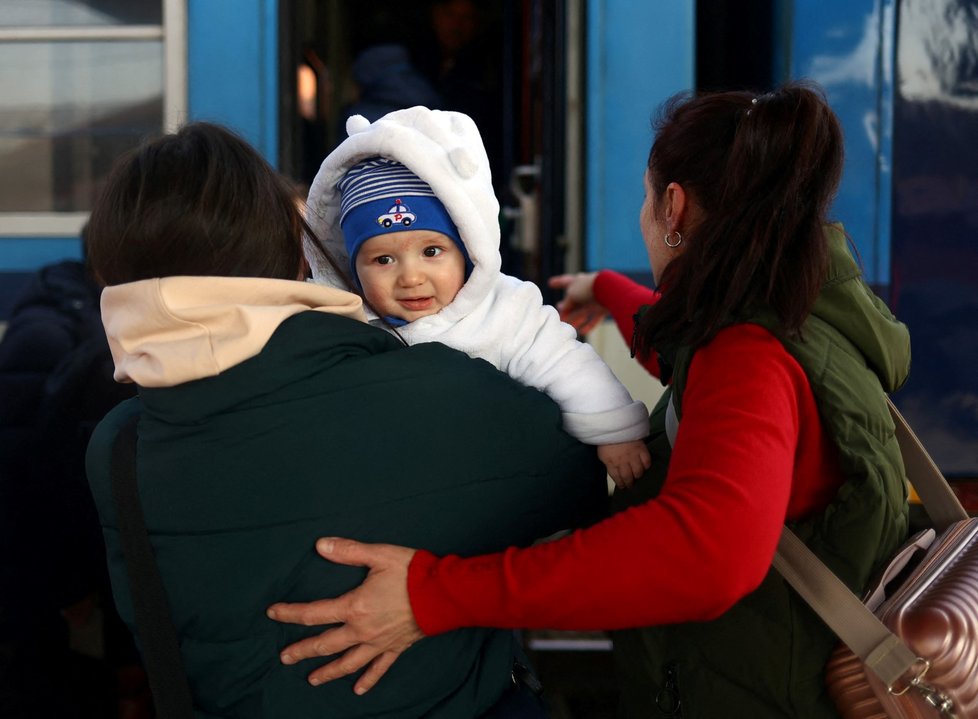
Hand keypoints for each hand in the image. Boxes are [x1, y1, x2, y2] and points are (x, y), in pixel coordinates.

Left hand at [266, 538, 421, 693]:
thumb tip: (320, 545)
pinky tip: (358, 690)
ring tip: (312, 680)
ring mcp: (379, 643)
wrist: (444, 594)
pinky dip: (367, 680)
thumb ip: (349, 551)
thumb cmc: (412, 572)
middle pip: (325, 644)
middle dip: (302, 651)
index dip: (290, 613)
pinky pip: (378, 669)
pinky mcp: (395, 648)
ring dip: (328, 672)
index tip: (273, 613)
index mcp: (354, 606)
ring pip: (348, 662)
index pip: (313, 613)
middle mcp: (362, 630)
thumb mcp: (379, 555)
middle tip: (285, 657)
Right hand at [548, 272, 606, 334]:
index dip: (557, 282)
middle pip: (574, 301)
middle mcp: (586, 290)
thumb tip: (563, 309)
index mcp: (577, 281)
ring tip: (568, 327)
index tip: (550, 282)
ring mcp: (595, 299)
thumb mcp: (571, 295)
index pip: (565, 281)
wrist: (609, 291)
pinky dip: (588, 325)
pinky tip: (582, 332)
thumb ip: (566, 303)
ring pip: (583, 311)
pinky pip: (594, 318)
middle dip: (567, 309)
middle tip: (560, 316)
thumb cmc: (587, 289)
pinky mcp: (603, 308)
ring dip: (575, 319)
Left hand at [598, 440, 650, 488]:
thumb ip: (608, 463)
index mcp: (611, 463)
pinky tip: (644, 466)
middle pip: (628, 477)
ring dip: (638, 475)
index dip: (621, 484)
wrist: (614, 424)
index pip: (617, 478)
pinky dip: (646, 465)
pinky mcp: (641, 449)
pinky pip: (647, 462)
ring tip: (637, 476)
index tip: (623, 487)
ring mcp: (633, 456)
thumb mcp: (602, 453)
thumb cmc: (606, 439)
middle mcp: (622, 462)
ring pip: (639, 472)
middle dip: (630, 483)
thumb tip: (614, 471)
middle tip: (631, 485)